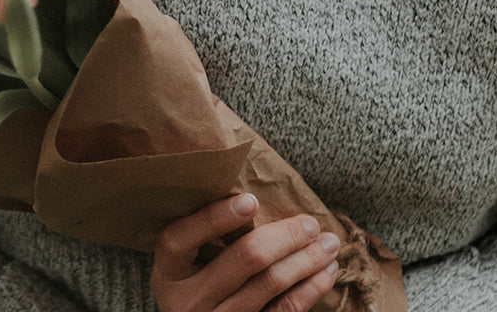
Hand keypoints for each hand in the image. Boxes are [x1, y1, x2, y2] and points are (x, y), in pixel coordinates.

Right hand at [150, 194, 339, 311]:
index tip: (250, 200)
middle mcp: (189, 302)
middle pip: (244, 259)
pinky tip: (326, 271)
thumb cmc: (196, 289)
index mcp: (168, 275)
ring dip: (308, 258)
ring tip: (328, 243)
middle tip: (309, 223)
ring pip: (272, 282)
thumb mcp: (184, 268)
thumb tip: (253, 196)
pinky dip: (311, 287)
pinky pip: (286, 309)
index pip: (180, 239)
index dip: (214, 218)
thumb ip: (202, 239)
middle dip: (286, 236)